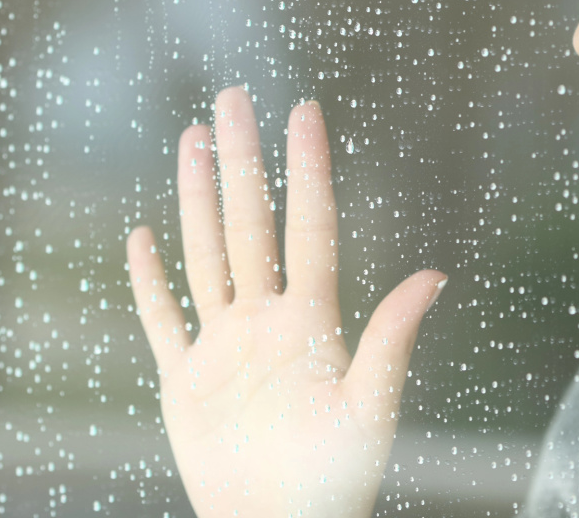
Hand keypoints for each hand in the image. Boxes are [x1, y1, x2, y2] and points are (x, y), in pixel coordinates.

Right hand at [127, 87, 444, 517]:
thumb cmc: (333, 481)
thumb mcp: (370, 410)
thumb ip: (391, 340)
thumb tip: (436, 275)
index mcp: (312, 320)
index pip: (308, 225)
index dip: (306, 167)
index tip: (303, 110)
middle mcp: (266, 320)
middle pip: (249, 223)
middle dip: (240, 160)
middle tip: (232, 99)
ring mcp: (224, 346)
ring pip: (206, 254)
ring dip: (196, 198)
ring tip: (192, 139)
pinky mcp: (185, 381)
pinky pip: (163, 319)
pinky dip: (148, 281)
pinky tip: (141, 237)